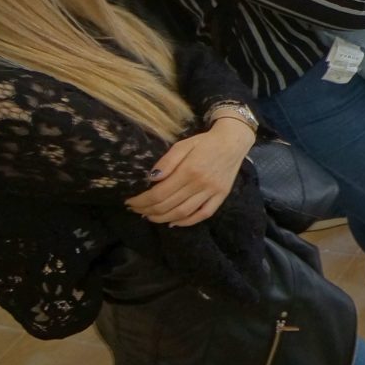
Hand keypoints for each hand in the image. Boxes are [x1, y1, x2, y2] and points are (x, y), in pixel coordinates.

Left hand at [128, 119, 255, 226]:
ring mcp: (212, 192)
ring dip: (163, 218)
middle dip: (147, 210)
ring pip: (183, 213)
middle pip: (168, 205)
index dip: (142, 201)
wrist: (233, 142)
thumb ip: (167, 161)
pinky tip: (173, 222)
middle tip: (136, 209)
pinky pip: (203, 214)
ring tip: (149, 216)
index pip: (159, 193)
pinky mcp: (221, 197)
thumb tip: (152, 178)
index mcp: (189, 170)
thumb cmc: (205, 142)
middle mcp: (200, 184)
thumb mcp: (183, 145)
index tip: (130, 201)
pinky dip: (187, 222)